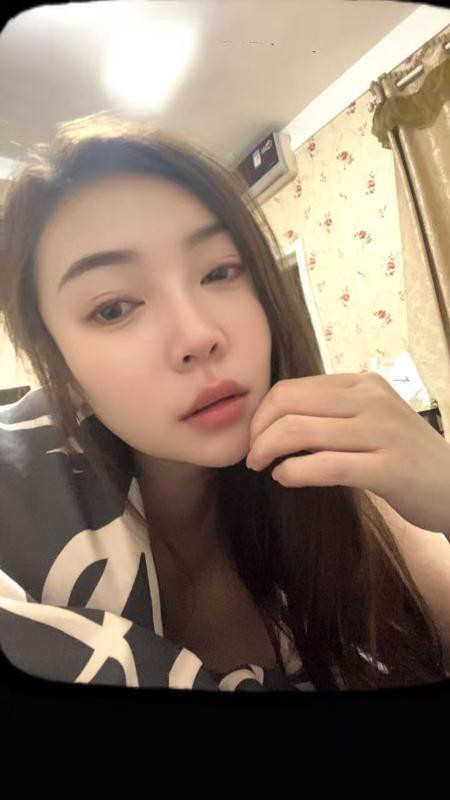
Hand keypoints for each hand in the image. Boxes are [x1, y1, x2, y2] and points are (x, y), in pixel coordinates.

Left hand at [245, 372, 449, 533]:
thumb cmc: (406, 456)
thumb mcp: (373, 419)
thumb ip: (333, 414)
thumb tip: (276, 421)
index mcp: (363, 384)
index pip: (292, 388)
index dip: (262, 413)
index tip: (255, 436)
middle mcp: (371, 400)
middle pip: (288, 404)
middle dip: (258, 431)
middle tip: (252, 456)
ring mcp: (381, 432)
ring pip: (299, 431)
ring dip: (267, 451)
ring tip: (262, 467)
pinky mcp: (388, 469)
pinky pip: (325, 465)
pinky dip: (293, 472)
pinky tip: (284, 478)